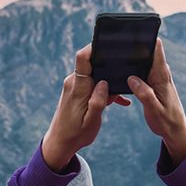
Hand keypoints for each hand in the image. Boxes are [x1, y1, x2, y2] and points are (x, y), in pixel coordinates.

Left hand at [42, 43, 130, 171]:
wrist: (60, 143)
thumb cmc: (75, 134)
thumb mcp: (91, 122)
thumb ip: (98, 102)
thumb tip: (105, 83)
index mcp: (78, 88)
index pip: (83, 58)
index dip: (94, 46)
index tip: (109, 42)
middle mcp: (74, 82)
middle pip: (92, 63)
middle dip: (109, 65)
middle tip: (125, 71)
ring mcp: (75, 86)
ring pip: (95, 75)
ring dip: (108, 82)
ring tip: (121, 94)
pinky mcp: (77, 91)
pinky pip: (92, 84)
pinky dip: (104, 90)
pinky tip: (118, 100)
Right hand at [127, 38, 185, 165]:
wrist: (175, 130)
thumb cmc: (167, 121)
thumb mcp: (155, 110)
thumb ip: (145, 94)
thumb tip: (132, 78)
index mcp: (162, 76)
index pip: (156, 49)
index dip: (146, 38)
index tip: (134, 31)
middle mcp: (160, 73)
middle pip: (147, 51)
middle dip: (134, 44)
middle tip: (116, 41)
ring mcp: (156, 77)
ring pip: (142, 61)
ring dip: (132, 56)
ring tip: (114, 52)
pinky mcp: (151, 83)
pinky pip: (141, 70)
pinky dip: (132, 68)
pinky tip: (120, 69)